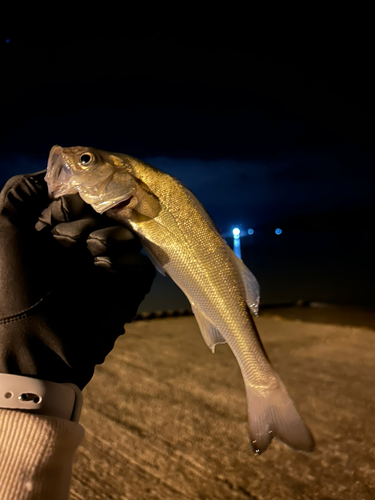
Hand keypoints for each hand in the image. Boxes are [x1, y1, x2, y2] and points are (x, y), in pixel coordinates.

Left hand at [0, 171, 154, 388]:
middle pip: (103, 218)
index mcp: (51, 238)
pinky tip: (110, 271)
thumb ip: (19, 194)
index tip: (71, 208)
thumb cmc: (12, 288)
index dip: (74, 202)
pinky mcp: (124, 293)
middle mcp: (79, 253)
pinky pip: (141, 267)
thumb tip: (49, 174)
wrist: (33, 350)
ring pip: (125, 238)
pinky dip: (130, 264)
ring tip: (95, 255)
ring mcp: (103, 273)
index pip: (76, 204)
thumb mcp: (2, 231)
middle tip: (77, 243)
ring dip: (111, 240)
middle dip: (89, 224)